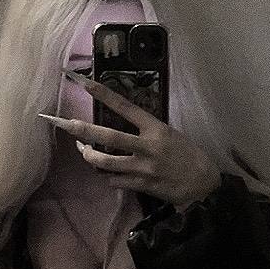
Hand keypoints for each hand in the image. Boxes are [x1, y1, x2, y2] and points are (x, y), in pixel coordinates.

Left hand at [38, 69, 221, 208]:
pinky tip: (107, 173)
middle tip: (66, 125)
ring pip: (105, 162)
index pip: (126, 107)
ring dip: (89, 156)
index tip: (85, 83)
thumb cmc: (188, 155)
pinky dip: (107, 176)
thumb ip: (147, 130)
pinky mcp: (141, 185)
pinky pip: (114, 180)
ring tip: (84, 150)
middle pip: (108, 136)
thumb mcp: (170, 135)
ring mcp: (143, 168)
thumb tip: (123, 126)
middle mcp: (147, 146)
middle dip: (83, 130)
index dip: (104, 94)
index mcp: (156, 128)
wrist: (203, 184)